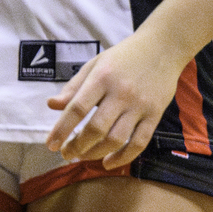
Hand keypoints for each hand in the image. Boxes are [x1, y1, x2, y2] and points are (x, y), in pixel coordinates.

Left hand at [45, 27, 185, 167]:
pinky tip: (108, 162)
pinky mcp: (155, 116)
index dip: (62, 128)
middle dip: (77, 145)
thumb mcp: (94, 65)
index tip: (51, 144)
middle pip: (96, 128)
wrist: (161, 49)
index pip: (78, 108)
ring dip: (96, 153)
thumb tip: (51, 105)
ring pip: (116, 139)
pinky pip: (139, 142)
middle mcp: (120, 93)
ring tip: (82, 157)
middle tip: (66, 153)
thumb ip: (73, 87)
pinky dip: (123, 157)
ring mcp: (139, 106)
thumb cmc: (122, 57)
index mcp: (101, 77)